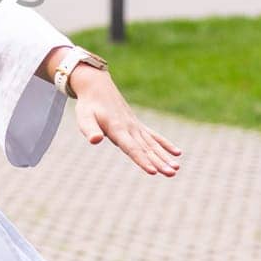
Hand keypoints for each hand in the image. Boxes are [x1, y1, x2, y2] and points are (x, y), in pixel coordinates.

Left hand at [68, 64, 182, 176]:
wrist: (97, 86)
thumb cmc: (88, 105)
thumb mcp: (84, 118)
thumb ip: (90, 130)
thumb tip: (94, 141)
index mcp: (118, 129)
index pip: (132, 148)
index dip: (142, 160)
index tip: (153, 172)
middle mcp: (130, 128)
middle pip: (146, 149)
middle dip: (159, 162)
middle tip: (172, 174)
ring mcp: (135, 126)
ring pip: (152, 144)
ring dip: (165, 157)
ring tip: (176, 169)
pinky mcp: (137, 125)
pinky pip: (153, 136)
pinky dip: (165, 144)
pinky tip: (177, 153)